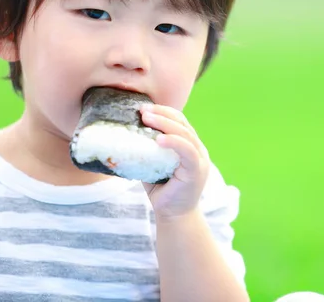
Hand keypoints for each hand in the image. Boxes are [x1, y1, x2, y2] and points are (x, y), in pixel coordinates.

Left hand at [139, 104, 209, 220]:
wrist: (173, 216)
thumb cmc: (162, 190)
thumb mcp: (153, 164)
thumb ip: (147, 150)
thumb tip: (123, 134)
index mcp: (189, 146)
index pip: (180, 121)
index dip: (164, 111)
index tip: (144, 107)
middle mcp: (198, 150)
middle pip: (183, 124)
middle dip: (162, 114)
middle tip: (142, 110)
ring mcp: (199, 160)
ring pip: (185, 134)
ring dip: (165, 124)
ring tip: (146, 118)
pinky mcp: (197, 171)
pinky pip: (187, 151)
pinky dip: (174, 142)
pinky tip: (159, 139)